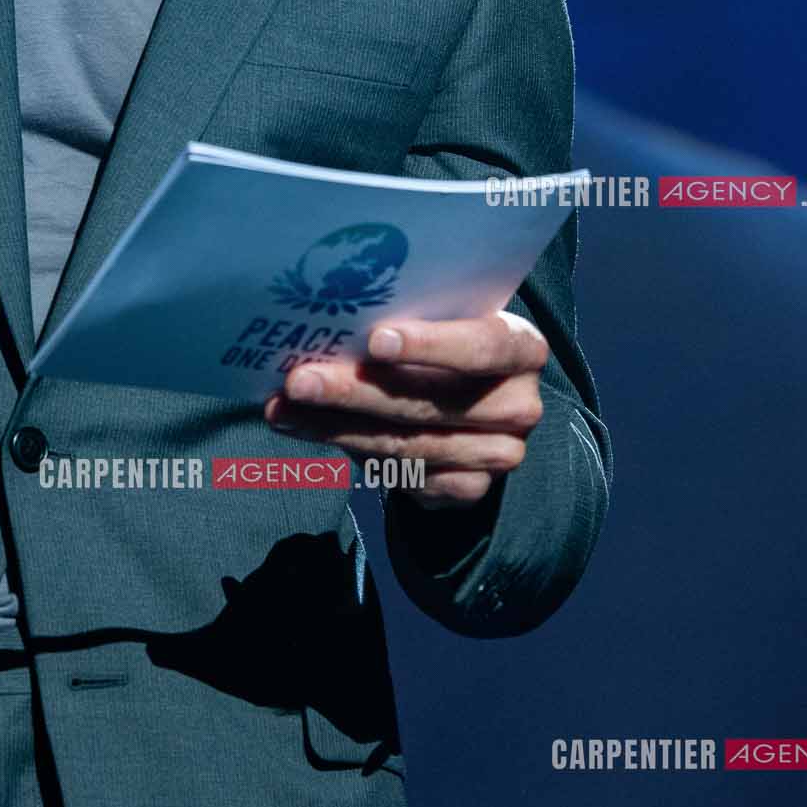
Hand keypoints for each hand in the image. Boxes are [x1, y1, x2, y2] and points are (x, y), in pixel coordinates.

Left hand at [263, 310, 547, 508]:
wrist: (474, 405)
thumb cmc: (445, 342)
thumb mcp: (443, 319)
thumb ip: (408, 319)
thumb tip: (328, 316)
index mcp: (521, 348)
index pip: (484, 347)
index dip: (432, 345)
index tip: (374, 340)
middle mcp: (519, 405)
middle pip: (431, 403)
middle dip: (357, 391)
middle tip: (300, 379)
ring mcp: (499, 454)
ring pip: (407, 444)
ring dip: (335, 426)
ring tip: (284, 407)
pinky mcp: (470, 490)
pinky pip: (402, 476)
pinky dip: (347, 452)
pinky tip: (306, 431)